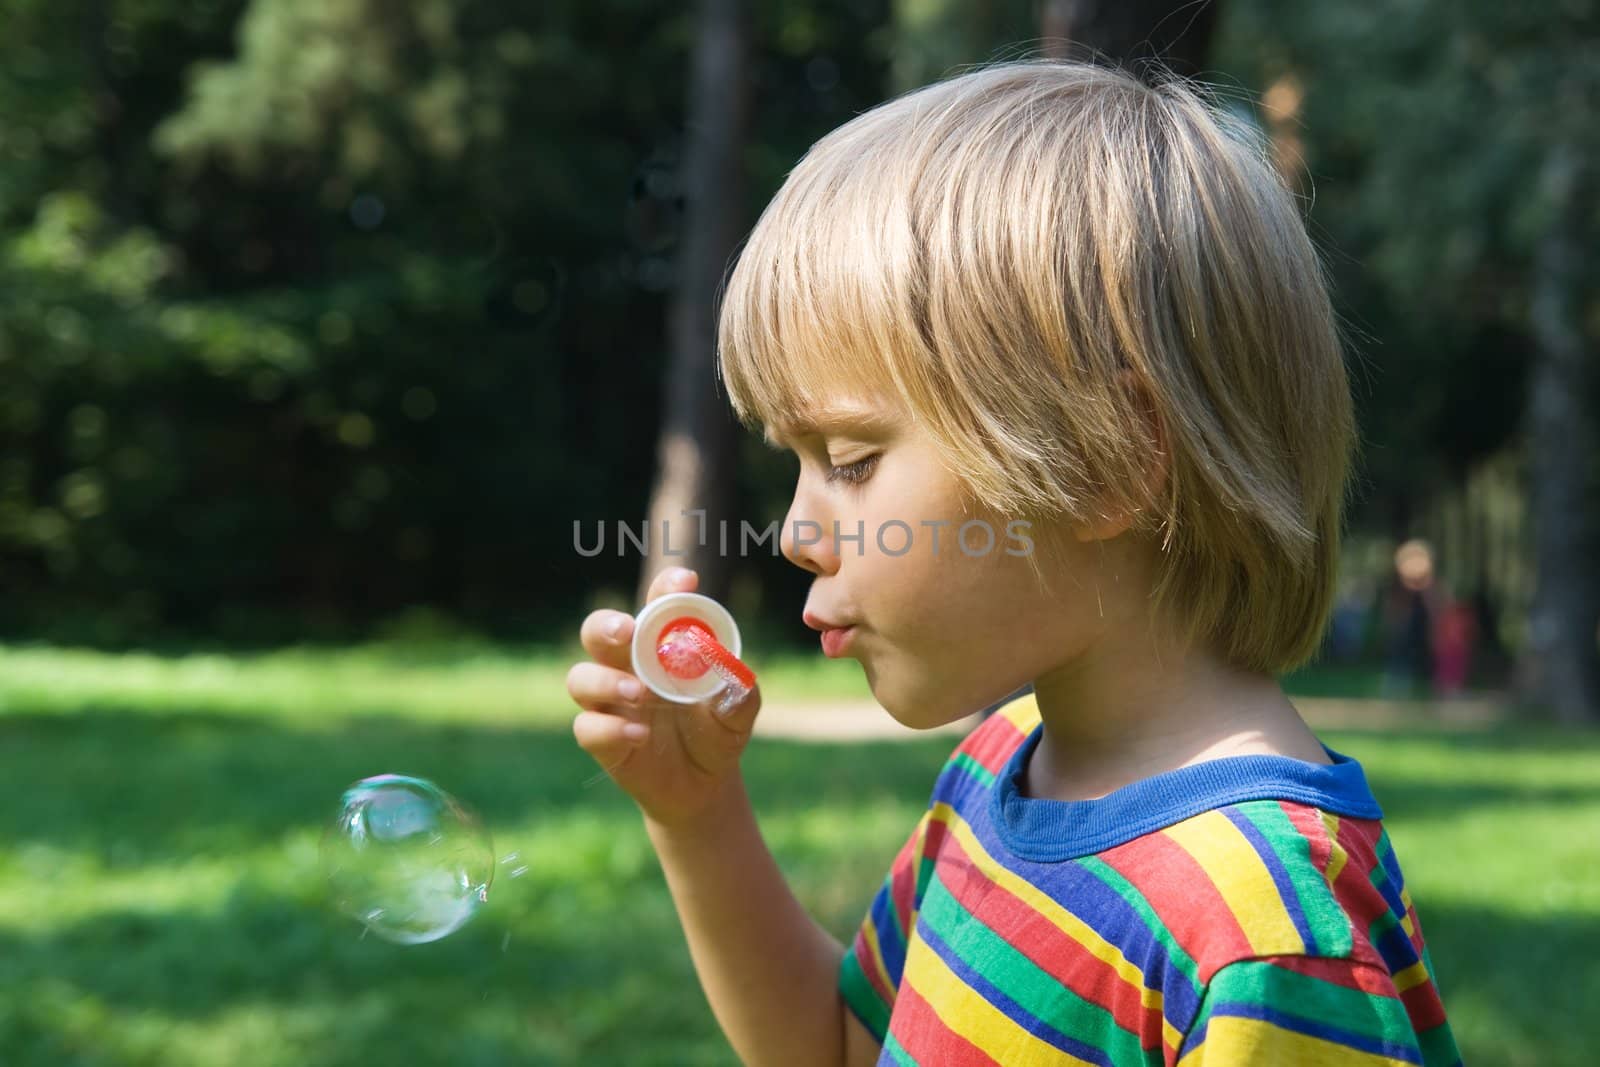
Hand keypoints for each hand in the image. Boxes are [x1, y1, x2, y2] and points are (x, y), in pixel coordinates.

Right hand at [567, 567, 761, 826]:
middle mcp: (627, 666)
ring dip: (605, 681)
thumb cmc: (718, 730)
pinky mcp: (603, 739)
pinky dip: (611, 728)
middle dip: (607, 625)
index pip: (656, 605)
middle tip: (628, 630)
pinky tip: (641, 735)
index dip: (666, 587)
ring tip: (638, 693)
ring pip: (580, 678)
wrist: (705, 784)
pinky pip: (588, 727)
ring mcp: (610, 702)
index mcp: (660, 646)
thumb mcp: (737, 710)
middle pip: (597, 632)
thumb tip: (731, 667)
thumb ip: (738, 689)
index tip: (686, 580)